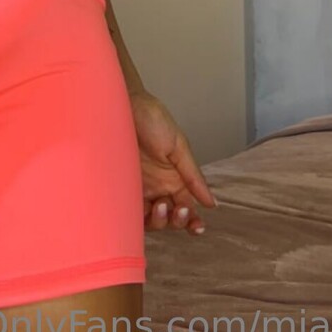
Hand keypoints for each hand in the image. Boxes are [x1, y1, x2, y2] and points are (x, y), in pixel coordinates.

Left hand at [128, 90, 217, 236]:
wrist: (123, 105)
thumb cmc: (152, 119)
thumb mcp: (178, 146)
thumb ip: (193, 176)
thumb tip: (212, 203)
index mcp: (174, 178)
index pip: (186, 207)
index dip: (192, 221)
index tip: (197, 226)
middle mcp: (157, 186)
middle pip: (170, 218)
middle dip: (177, 221)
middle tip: (178, 209)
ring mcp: (138, 187)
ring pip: (150, 219)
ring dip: (160, 221)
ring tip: (159, 206)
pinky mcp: (119, 186)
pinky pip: (128, 210)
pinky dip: (136, 219)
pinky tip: (142, 213)